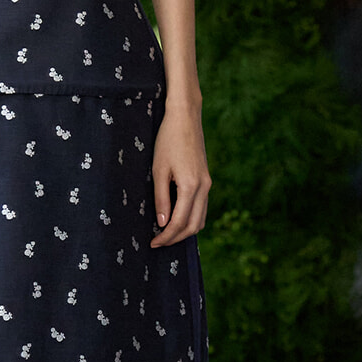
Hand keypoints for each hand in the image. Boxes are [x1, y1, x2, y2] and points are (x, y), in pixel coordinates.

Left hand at [150, 101, 210, 248]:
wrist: (185, 118)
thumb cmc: (168, 141)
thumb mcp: (159, 170)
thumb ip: (161, 199)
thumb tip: (162, 224)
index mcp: (191, 186)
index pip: (179, 222)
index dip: (166, 236)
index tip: (153, 242)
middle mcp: (204, 188)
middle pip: (193, 225)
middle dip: (176, 238)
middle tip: (158, 242)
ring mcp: (208, 184)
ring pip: (201, 219)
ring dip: (185, 230)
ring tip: (166, 234)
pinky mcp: (207, 180)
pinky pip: (202, 207)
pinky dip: (192, 218)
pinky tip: (177, 218)